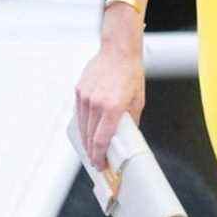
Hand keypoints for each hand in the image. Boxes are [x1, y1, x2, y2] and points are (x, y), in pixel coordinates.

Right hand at [74, 45, 145, 172]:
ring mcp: (85, 96)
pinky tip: (87, 131)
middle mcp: (96, 103)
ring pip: (82, 126)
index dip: (99, 156)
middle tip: (96, 161)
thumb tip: (128, 137)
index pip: (101, 140)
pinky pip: (79, 113)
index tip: (100, 165)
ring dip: (85, 140)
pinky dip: (82, 124)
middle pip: (90, 136)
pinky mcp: (79, 90)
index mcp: (112, 107)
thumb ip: (131, 121)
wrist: (118, 51)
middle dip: (92, 152)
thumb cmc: (130, 74)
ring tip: (91, 150)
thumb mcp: (138, 100)